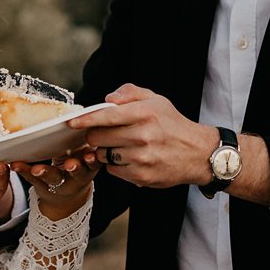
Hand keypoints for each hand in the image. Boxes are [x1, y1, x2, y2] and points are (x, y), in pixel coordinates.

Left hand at [10, 148, 101, 219]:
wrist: (67, 196)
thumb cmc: (77, 165)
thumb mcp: (86, 157)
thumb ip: (86, 144)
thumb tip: (84, 120)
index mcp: (89, 167)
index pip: (94, 163)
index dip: (93, 160)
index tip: (90, 155)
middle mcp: (76, 178)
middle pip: (77, 174)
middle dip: (75, 169)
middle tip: (71, 165)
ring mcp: (60, 184)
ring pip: (53, 179)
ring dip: (45, 172)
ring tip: (37, 169)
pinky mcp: (42, 186)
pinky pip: (32, 180)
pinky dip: (24, 171)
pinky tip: (16, 164)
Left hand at [67, 84, 216, 189]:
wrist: (198, 154)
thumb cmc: (173, 125)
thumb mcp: (157, 100)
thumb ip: (130, 93)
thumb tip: (107, 99)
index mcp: (145, 113)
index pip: (106, 116)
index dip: (85, 119)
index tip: (71, 122)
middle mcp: (143, 135)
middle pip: (98, 137)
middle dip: (96, 135)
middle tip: (105, 134)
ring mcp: (142, 158)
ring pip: (103, 155)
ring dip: (106, 151)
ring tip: (122, 146)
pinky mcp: (141, 177)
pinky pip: (113, 171)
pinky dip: (116, 165)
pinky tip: (130, 159)